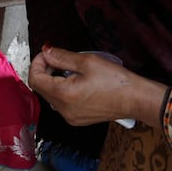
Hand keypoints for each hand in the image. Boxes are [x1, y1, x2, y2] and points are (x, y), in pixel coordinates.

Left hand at [27, 46, 166, 127]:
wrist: (136, 99)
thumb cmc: (116, 81)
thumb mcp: (87, 62)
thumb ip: (61, 57)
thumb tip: (46, 51)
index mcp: (63, 95)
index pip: (35, 79)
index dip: (37, 63)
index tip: (46, 54)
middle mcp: (63, 110)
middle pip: (41, 88)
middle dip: (45, 71)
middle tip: (57, 58)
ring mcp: (70, 117)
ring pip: (50, 96)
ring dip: (53, 80)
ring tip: (70, 70)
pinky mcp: (77, 119)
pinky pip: (61, 103)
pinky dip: (62, 90)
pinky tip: (76, 82)